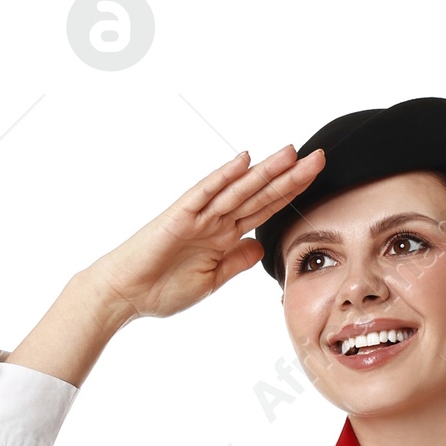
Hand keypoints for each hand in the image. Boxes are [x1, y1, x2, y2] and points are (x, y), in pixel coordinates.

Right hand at [5, 145, 326, 388]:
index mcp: (224, 236)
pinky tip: (243, 161)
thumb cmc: (162, 288)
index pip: (264, 209)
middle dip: (290, 177)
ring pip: (239, 189)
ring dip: (265, 171)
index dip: (290, 194)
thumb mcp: (212, 281)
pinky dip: (223, 177)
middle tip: (319, 157)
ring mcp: (198, 216)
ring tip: (291, 153)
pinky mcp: (179, 216)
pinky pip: (205, 193)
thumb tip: (261, 248)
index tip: (316, 179)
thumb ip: (236, 263)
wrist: (126, 293)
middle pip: (260, 194)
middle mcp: (215, 220)